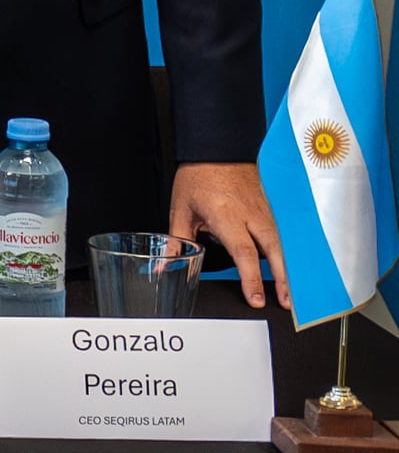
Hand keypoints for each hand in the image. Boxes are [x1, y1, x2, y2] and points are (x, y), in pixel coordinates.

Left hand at [169, 160, 283, 307]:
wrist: (218, 148)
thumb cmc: (198, 176)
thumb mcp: (180, 209)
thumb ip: (176, 241)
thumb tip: (164, 266)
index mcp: (226, 215)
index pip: (244, 252)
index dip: (251, 278)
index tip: (255, 298)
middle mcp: (250, 215)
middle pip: (273, 252)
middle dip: (282, 280)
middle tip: (285, 303)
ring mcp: (263, 212)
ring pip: (280, 245)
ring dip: (286, 270)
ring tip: (288, 295)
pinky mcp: (268, 210)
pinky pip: (278, 236)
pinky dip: (283, 255)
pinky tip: (283, 271)